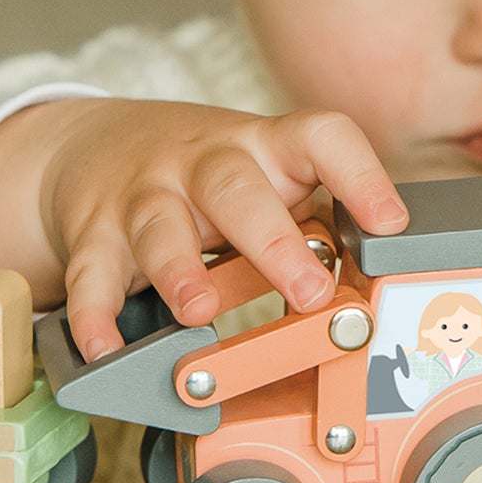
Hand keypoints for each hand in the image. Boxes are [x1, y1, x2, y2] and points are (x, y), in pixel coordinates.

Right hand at [0, 96, 407, 359]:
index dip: (360, 174)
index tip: (390, 222)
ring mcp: (146, 193)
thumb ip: (315, 221)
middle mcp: (205, 162)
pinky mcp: (95, 229)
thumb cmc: (209, 177)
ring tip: (202, 311)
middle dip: (273, 240)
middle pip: (236, 187)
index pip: (320, 136)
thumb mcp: (266, 177)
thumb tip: (380, 290)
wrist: (97, 144)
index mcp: (265, 147)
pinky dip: (94, 311)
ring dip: (180, 269)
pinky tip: (105, 345)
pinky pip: (91, 270)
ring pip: (161, 224)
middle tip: (309, 292)